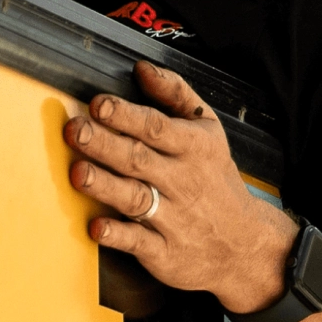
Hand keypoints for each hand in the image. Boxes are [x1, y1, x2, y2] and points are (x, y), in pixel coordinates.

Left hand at [63, 60, 296, 313]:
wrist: (246, 246)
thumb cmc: (216, 178)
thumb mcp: (208, 130)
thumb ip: (175, 94)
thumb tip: (141, 68)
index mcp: (193, 147)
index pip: (156, 127)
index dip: (125, 115)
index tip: (99, 104)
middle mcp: (182, 182)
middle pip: (138, 159)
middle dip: (104, 144)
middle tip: (75, 130)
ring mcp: (174, 219)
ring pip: (135, 199)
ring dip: (105, 186)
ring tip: (78, 173)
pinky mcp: (165, 253)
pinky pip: (139, 242)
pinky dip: (118, 235)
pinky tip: (97, 226)